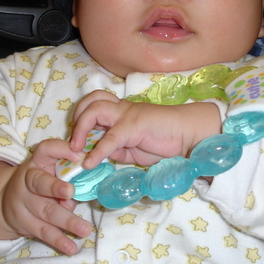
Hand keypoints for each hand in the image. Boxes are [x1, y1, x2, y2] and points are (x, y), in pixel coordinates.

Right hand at [0, 140, 92, 255]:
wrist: (4, 200)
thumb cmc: (40, 181)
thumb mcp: (49, 171)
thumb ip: (67, 177)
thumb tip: (85, 190)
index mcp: (38, 162)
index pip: (46, 150)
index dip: (61, 150)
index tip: (79, 155)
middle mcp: (27, 180)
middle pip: (40, 183)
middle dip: (55, 188)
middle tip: (71, 192)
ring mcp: (24, 203)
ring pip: (46, 211)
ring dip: (67, 221)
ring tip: (85, 230)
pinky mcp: (25, 223)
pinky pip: (43, 232)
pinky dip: (59, 241)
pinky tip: (71, 248)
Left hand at [69, 90, 220, 167]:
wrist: (190, 135)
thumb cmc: (166, 140)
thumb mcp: (134, 149)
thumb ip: (117, 150)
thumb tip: (100, 156)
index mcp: (121, 112)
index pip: (94, 105)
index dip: (81, 121)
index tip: (76, 143)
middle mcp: (121, 109)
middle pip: (90, 99)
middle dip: (77, 118)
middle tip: (74, 142)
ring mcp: (128, 115)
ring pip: (95, 108)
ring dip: (81, 127)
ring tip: (77, 148)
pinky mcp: (134, 126)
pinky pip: (110, 138)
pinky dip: (97, 152)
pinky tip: (90, 164)